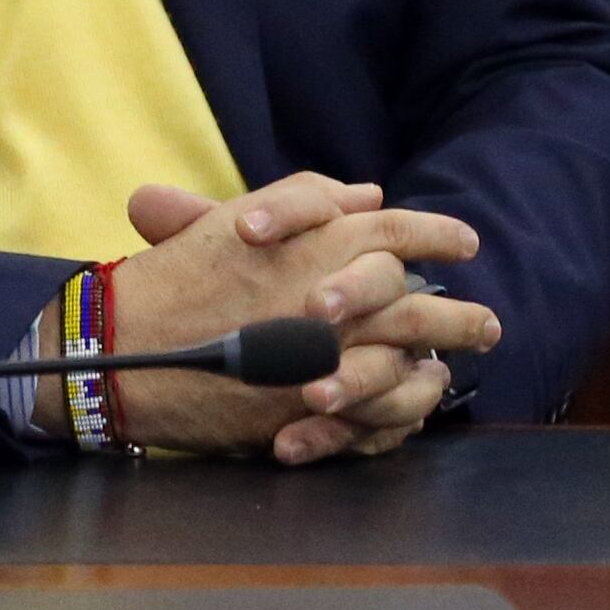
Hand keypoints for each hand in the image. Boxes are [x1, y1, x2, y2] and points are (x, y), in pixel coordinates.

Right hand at [101, 174, 493, 464]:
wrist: (120, 347)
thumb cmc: (174, 276)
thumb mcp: (235, 219)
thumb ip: (309, 200)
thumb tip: (369, 196)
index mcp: (317, 243)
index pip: (397, 231)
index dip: (438, 233)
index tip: (467, 243)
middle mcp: (332, 298)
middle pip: (417, 304)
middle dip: (460, 315)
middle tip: (489, 324)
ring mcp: (324, 360)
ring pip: (405, 363)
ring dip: (438, 366)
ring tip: (457, 370)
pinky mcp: (306, 411)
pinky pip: (375, 413)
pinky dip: (400, 409)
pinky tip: (412, 405)